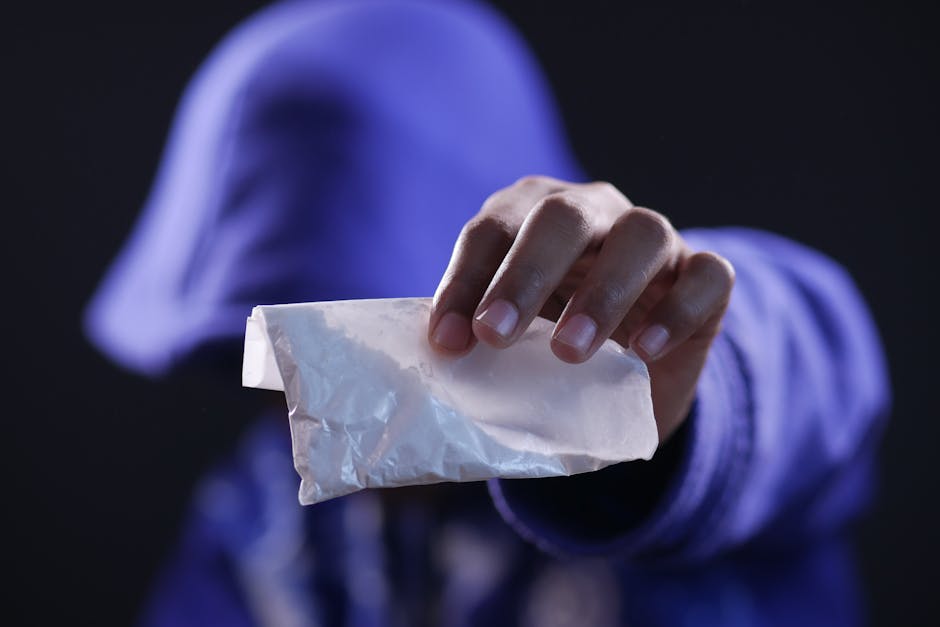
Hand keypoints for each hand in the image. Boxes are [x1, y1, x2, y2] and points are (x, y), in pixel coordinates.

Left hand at [428, 176, 734, 440]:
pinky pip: (706, 276)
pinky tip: (644, 352)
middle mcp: (595, 212)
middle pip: (563, 218)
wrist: (632, 377)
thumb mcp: (512, 341)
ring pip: (641, 235)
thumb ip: (482, 338)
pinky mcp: (706, 276)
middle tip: (495, 335)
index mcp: (532, 214)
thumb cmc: (553, 349)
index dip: (465, 283)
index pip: (493, 231)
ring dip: (602, 292)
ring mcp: (657, 239)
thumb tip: (440, 355)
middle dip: (525, 274)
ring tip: (569, 351)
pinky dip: (676, 310)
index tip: (447, 342)